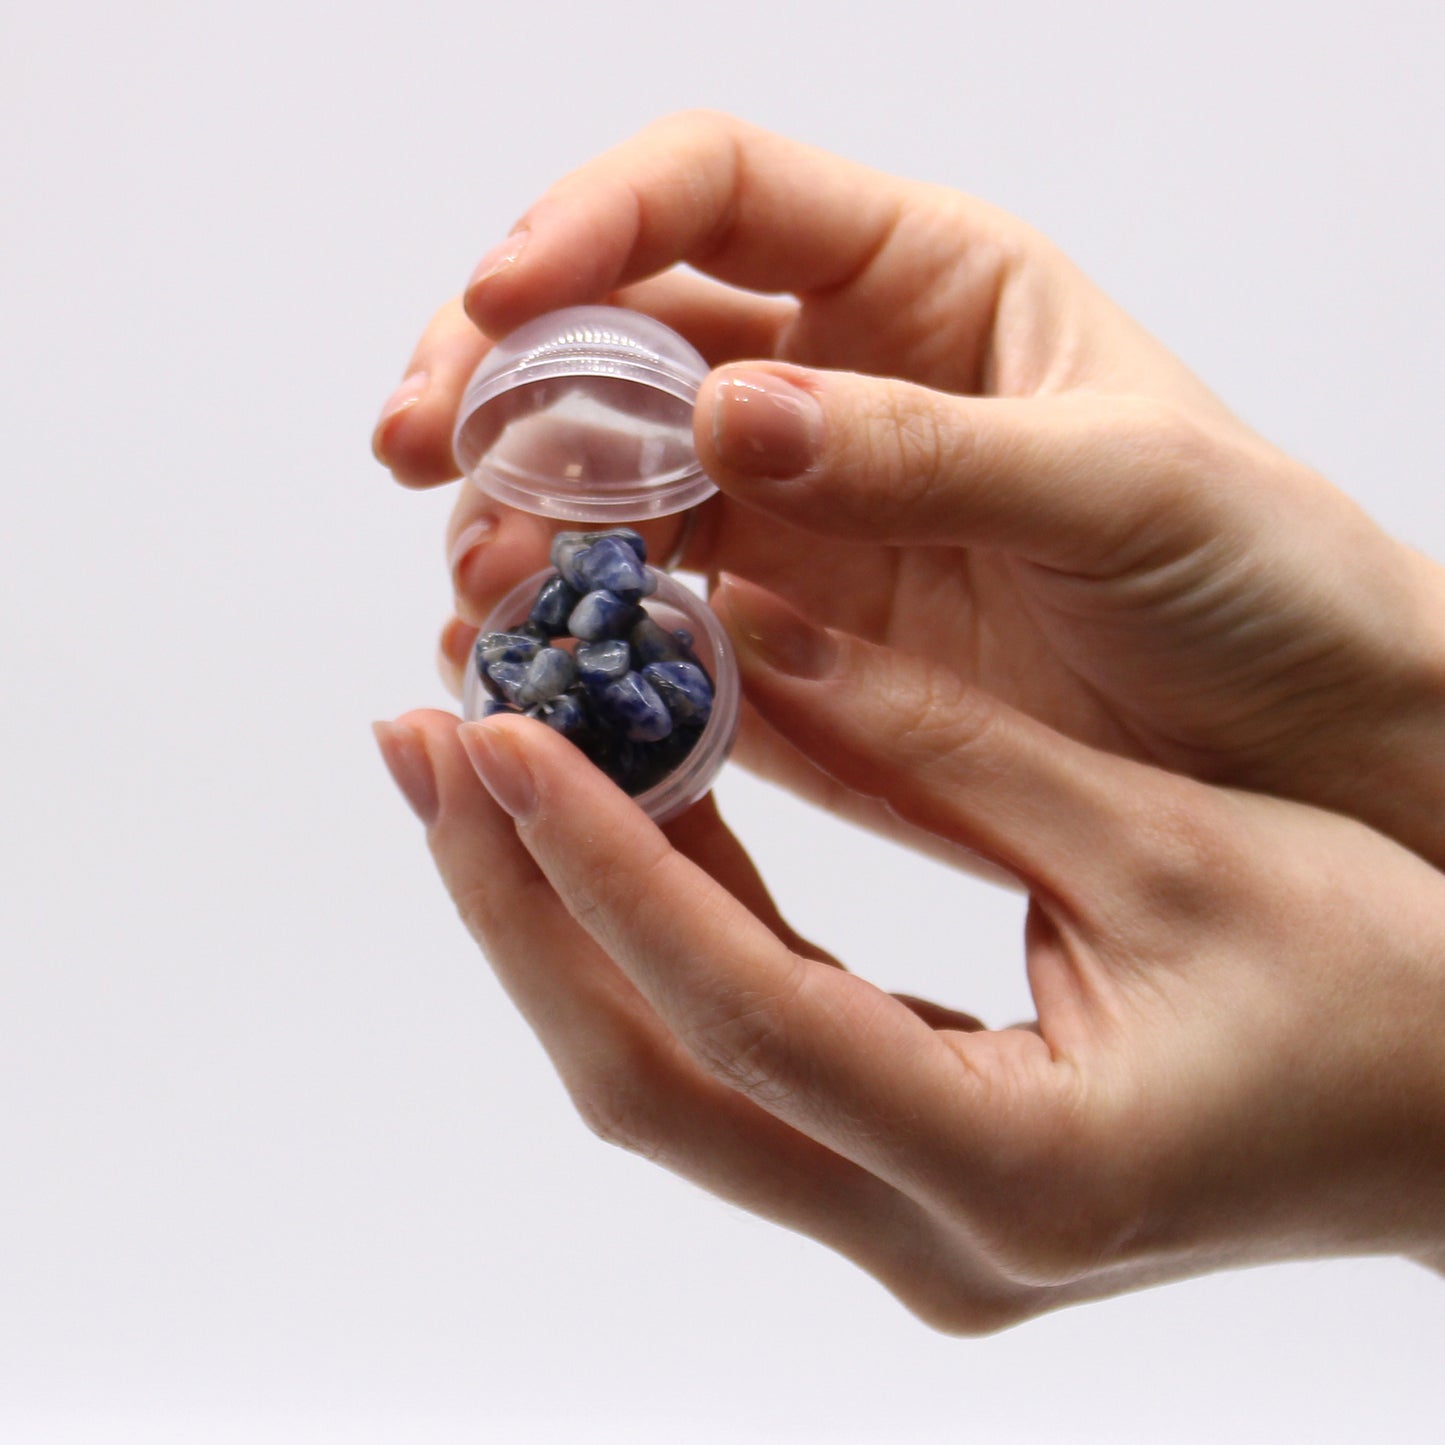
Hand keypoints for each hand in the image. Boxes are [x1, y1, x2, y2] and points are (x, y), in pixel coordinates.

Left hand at [373, 579, 1444, 1329]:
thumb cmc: (1382, 982)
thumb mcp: (1163, 843)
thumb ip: (944, 745)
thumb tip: (750, 633)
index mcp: (1018, 1169)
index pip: (742, 1007)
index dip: (603, 865)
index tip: (495, 737)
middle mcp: (937, 1236)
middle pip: (654, 1076)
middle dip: (521, 904)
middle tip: (428, 743)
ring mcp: (913, 1226)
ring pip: (672, 1073)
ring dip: (566, 914)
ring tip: (479, 762)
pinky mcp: (911, 1176)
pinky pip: (738, 1051)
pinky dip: (663, 930)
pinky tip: (613, 814)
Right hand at [374, 112, 1444, 866]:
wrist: (1293, 740)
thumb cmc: (1256, 576)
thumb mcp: (1119, 486)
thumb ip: (925, 450)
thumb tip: (724, 421)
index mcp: (918, 281)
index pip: (712, 191)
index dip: (588, 223)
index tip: (500, 301)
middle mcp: (833, 380)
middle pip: (616, 333)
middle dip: (500, 381)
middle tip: (421, 457)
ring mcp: (799, 510)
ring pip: (608, 478)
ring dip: (520, 517)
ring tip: (483, 591)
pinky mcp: (790, 629)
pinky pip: (651, 606)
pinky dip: (580, 629)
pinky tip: (530, 665)